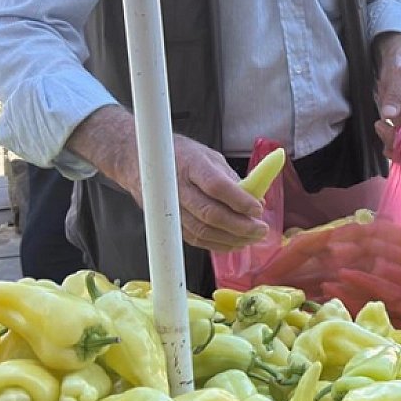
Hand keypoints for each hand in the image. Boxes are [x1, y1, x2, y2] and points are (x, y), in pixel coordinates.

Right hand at [69, 107, 267, 252]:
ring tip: (252, 238)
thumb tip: (257, 199)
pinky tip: (234, 243)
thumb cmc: (180, 156)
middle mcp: (178, 187)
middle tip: (261, 230)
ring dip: (231, 239)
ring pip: (203, 231)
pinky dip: (217, 244)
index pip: (217, 186)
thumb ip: (232, 179)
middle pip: (211, 213)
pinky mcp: (168, 223)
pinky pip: (194, 239)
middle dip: (240, 226)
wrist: (139, 162)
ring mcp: (171, 207)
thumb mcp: (209, 157)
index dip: (240, 200)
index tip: (258, 209)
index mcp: (191, 164)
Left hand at [373, 33, 400, 153]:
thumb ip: (395, 92)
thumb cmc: (400, 68)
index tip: (392, 128)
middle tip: (380, 126)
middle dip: (399, 139)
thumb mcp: (397, 73)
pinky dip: (392, 146)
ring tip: (379, 127)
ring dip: (394, 144)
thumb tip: (389, 115)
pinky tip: (381, 136)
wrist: (397, 70)